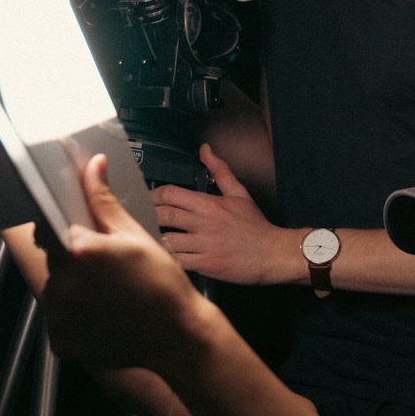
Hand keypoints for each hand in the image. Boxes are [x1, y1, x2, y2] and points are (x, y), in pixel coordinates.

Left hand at [40, 155, 203, 371]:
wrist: (177, 337)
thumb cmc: (162, 286)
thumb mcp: (134, 235)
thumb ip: (103, 201)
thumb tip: (94, 168)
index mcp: (78, 250)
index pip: (46, 226)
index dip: (60, 227)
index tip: (75, 232)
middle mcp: (62, 284)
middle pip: (52, 259)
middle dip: (72, 258)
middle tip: (104, 266)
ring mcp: (60, 316)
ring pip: (55, 289)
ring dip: (72, 287)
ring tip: (106, 292)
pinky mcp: (62, 341)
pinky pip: (58, 319)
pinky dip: (74, 316)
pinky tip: (101, 313)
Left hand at [151, 144, 288, 284]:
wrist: (272, 253)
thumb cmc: (255, 227)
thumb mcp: (239, 193)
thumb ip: (220, 170)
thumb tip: (205, 151)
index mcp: (209, 204)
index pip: (170, 194)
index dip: (153, 195)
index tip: (148, 198)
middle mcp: (204, 223)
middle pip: (163, 215)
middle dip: (148, 215)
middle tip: (142, 217)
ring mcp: (204, 245)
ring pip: (166, 240)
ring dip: (155, 238)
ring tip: (149, 236)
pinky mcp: (205, 264)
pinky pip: (177, 261)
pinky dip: (167, 258)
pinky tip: (163, 256)